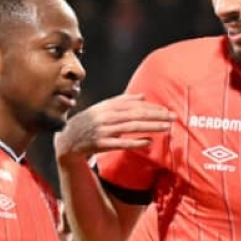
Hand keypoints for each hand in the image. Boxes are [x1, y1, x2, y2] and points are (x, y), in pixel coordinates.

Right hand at [55, 94, 173, 161]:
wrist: (67, 140)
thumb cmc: (87, 123)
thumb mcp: (102, 108)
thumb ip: (121, 101)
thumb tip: (142, 96)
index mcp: (108, 107)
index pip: (133, 105)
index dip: (151, 107)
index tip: (166, 110)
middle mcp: (106, 117)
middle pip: (136, 115)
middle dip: (156, 115)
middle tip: (173, 117)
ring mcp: (103, 131)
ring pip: (131, 127)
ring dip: (150, 127)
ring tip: (166, 128)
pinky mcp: (101, 145)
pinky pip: (121, 143)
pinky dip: (135, 142)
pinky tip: (149, 142)